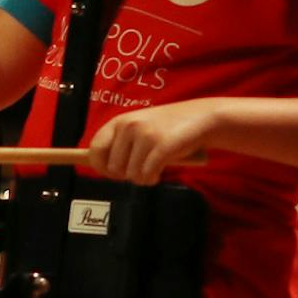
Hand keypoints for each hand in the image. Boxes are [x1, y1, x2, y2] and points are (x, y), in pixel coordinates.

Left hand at [87, 97, 221, 183]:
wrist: (202, 118)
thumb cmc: (169, 127)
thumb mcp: (139, 128)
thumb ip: (121, 143)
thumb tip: (104, 169)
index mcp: (119, 122)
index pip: (95, 149)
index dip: (101, 166)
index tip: (112, 173)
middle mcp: (128, 127)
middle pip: (113, 168)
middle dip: (125, 175)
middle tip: (139, 171)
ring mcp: (145, 136)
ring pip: (131, 175)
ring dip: (142, 178)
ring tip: (152, 170)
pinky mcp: (162, 147)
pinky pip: (147, 175)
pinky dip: (152, 179)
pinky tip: (158, 174)